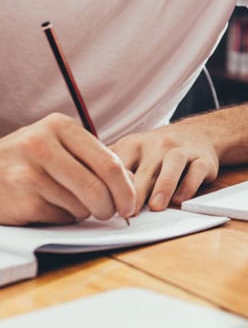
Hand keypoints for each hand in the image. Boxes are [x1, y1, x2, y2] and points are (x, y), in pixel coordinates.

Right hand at [0, 113, 135, 224]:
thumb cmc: (28, 160)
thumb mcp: (58, 145)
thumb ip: (93, 158)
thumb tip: (131, 183)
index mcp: (60, 126)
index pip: (109, 161)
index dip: (126, 188)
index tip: (130, 203)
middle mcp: (42, 145)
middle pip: (97, 186)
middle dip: (111, 206)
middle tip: (112, 213)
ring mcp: (27, 173)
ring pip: (80, 205)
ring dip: (85, 212)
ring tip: (73, 204)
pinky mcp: (20, 201)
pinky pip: (60, 217)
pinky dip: (64, 218)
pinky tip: (51, 208)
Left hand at [111, 121, 218, 210]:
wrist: (198, 134)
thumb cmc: (156, 153)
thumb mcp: (130, 154)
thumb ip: (113, 174)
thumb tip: (91, 203)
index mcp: (133, 144)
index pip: (119, 166)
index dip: (111, 187)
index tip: (107, 208)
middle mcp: (157, 144)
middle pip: (145, 169)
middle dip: (136, 192)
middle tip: (128, 214)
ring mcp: (182, 149)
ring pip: (173, 164)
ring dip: (164, 186)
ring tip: (156, 207)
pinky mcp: (203, 159)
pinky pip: (197, 170)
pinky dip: (189, 185)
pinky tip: (180, 200)